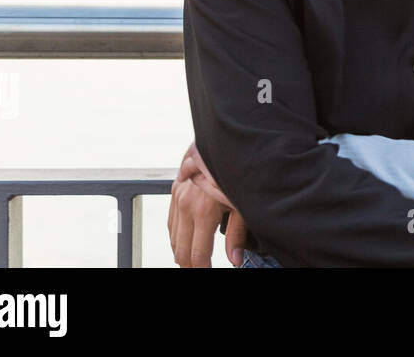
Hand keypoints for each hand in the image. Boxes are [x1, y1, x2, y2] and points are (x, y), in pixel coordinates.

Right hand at [168, 140, 247, 266]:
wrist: (223, 141)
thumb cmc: (238, 170)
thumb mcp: (243, 203)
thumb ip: (238, 235)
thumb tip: (236, 261)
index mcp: (203, 211)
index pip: (198, 254)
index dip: (202, 269)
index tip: (208, 272)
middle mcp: (185, 204)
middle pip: (181, 250)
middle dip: (189, 264)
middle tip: (199, 269)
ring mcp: (177, 196)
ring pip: (173, 237)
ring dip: (180, 252)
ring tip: (191, 261)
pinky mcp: (174, 189)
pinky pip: (169, 220)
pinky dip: (175, 235)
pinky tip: (182, 242)